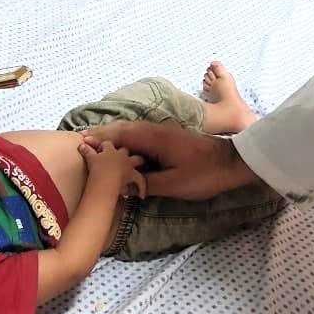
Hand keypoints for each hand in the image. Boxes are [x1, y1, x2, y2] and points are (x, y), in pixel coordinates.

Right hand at [79, 121, 259, 200]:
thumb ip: (145, 184)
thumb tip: (121, 184)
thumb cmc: (203, 174)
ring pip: (131, 130)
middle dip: (102, 135)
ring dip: (114, 136)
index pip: (119, 135)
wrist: (232, 163)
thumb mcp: (173, 185)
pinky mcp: (169, 137)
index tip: (81, 143)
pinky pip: (140, 135)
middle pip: (122, 129)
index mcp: (154, 138)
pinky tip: (122, 150)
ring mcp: (163, 132)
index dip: (100, 139)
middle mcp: (156, 130)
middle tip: (82, 142)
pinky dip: (126, 139)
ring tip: (96, 145)